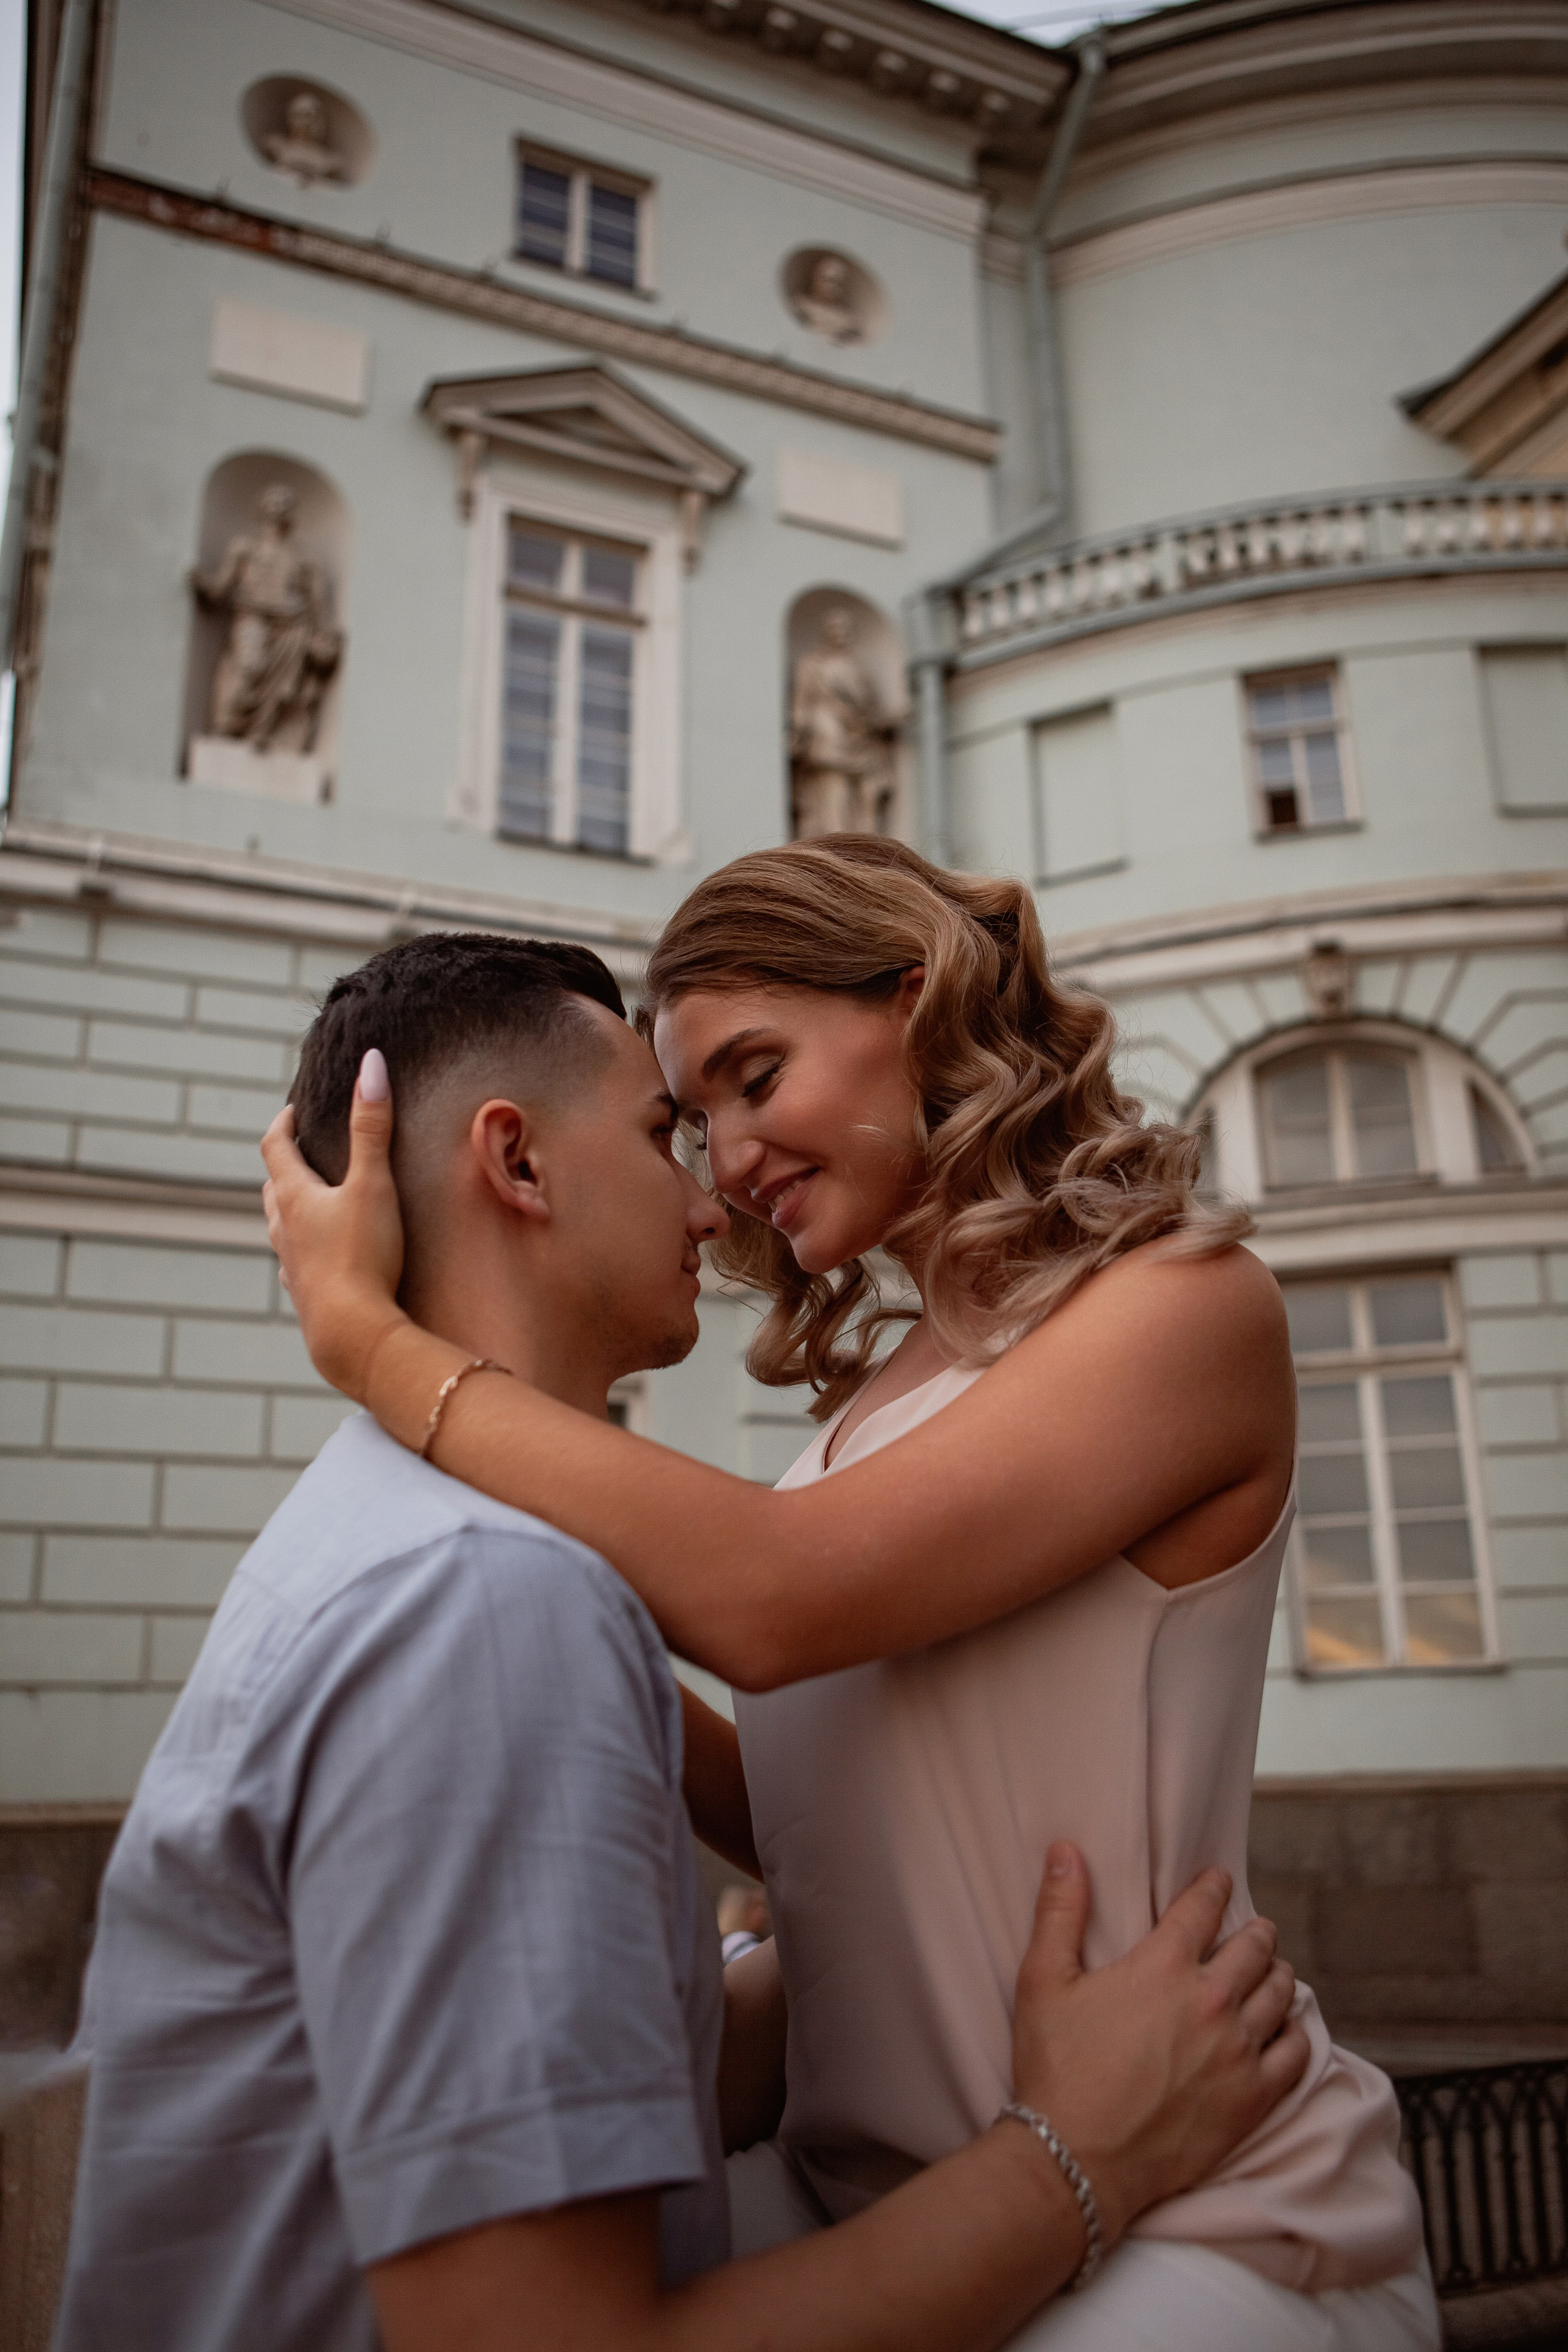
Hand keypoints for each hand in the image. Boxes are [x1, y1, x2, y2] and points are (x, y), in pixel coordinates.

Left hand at [260, 1050, 408, 1401]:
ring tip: (314, 1200)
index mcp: (293, 1196)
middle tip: (303, 1149)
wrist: (353, 1334)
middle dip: (285, 1163)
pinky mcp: (305, 1296)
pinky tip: (320, 1258)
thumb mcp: (374, 1184)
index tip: (293, 1109)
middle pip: (273, 1186)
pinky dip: (304, 1249)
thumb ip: (373, 1127)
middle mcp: (282, 1229)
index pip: (274, 1146)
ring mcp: (291, 1265)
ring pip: (281, 1227)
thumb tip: (371, 1064)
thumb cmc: (363, 1256)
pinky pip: (296, 1264)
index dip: (283, 1123)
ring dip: (292, 1207)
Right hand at [1007, 1844, 1305, 2247]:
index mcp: (1162, 1966)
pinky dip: (1294, 2032)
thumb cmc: (1057, 2069)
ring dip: (1277, 1974)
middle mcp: (1211, 2001)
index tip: (1219, 1881)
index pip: (1203, 1907)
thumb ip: (1059, 1911)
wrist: (1078, 2159)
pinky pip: (1295, 2052)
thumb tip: (1065, 1852)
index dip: (1213, 1888)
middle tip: (1253, 1929)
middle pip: (1254, 1947)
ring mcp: (1238, 2051)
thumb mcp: (1043, 1981)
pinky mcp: (1252, 2098)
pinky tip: (1285, 2028)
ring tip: (1272, 1970)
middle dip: (1255, 1931)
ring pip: (1281, 1994)